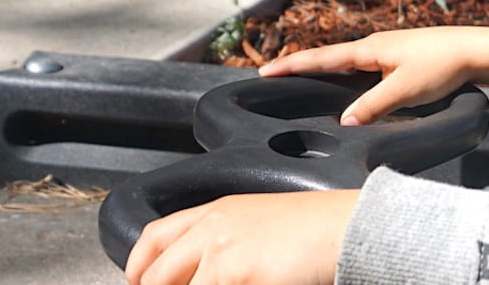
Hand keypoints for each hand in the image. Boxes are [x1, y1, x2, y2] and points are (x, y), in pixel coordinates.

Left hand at [125, 189, 356, 284]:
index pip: (153, 237)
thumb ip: (229, 242)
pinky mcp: (234, 276)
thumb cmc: (322, 228)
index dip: (137, 268)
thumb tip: (208, 273)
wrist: (350, 228)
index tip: (140, 284)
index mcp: (219, 211)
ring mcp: (220, 254)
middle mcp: (212, 230)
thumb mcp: (265, 221)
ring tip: (232, 284)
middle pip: (154, 275)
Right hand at [259, 27, 488, 125]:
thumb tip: (342, 122)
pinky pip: (364, 67)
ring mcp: (388, 51)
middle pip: (330, 57)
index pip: (323, 58)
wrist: (477, 51)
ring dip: (323, 69)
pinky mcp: (401, 58)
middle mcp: (375, 46)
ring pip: (347, 62)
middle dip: (301, 66)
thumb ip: (372, 106)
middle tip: (273, 75)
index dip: (293, 66)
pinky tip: (346, 84)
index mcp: (371, 49)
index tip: (264, 72)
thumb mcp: (405, 90)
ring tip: (299, 79)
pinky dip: (346, 74)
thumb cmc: (443, 66)